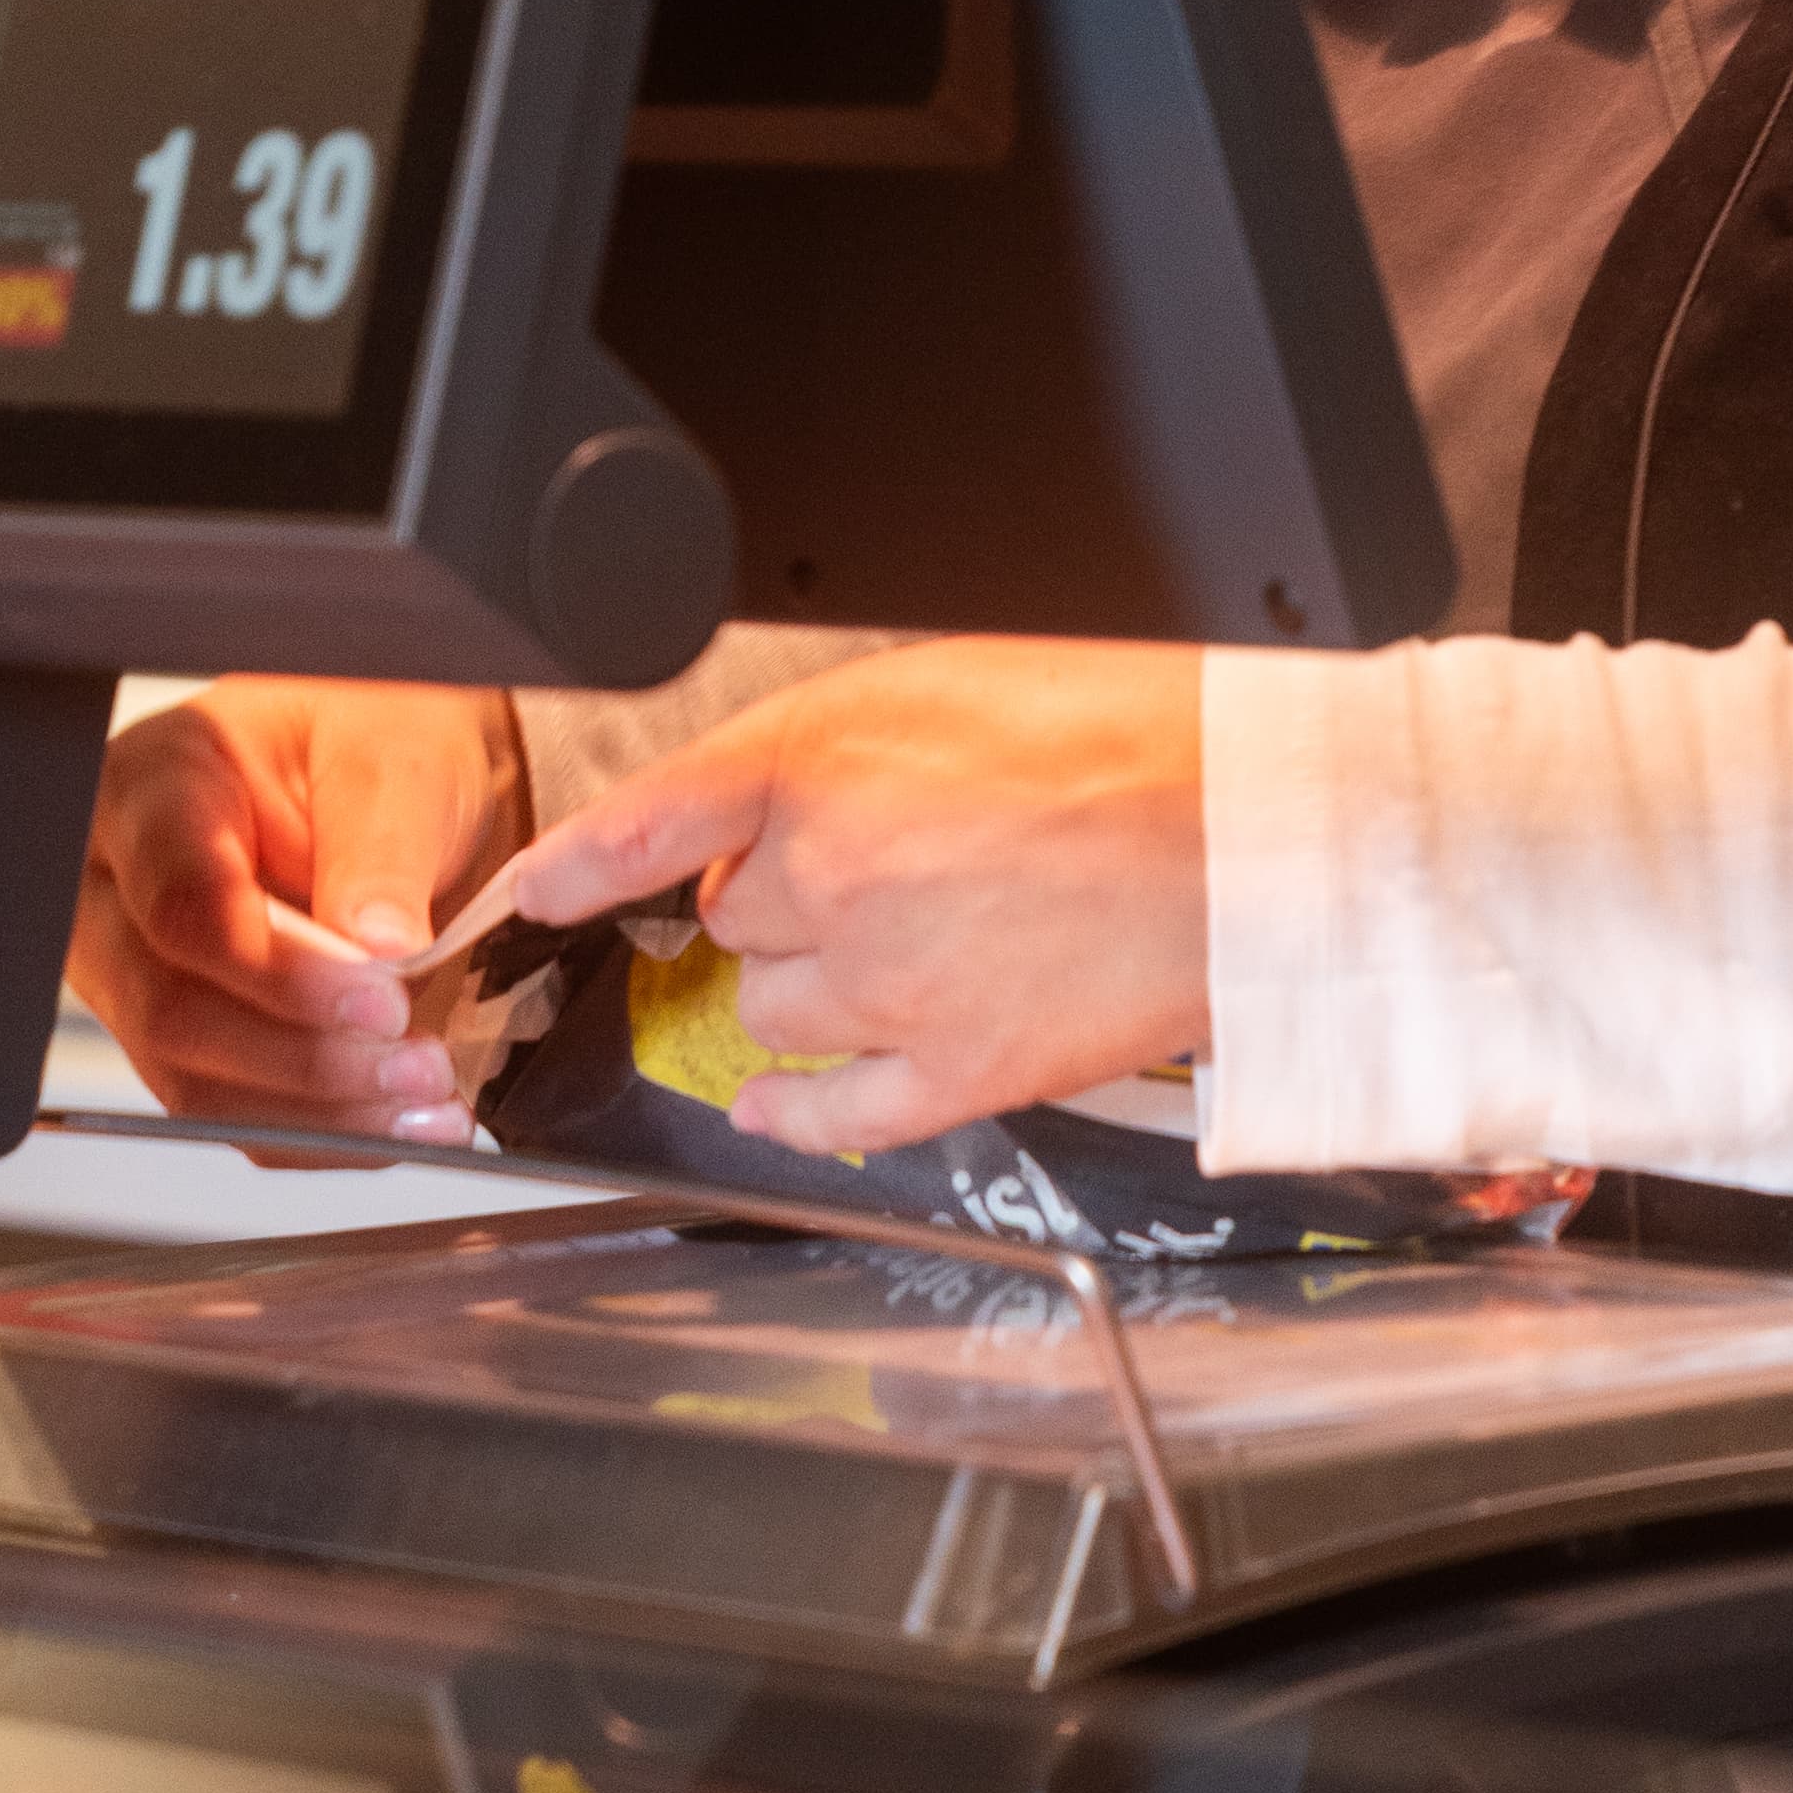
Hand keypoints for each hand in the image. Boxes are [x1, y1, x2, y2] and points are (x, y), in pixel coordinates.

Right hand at [71, 683, 524, 1132]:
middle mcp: (120, 888)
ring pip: (194, 1081)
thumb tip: (377, 944)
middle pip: (169, 1007)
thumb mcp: (394, 758)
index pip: (178, 898)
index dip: (276, 968)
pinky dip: (326, 1135)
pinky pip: (234, 1117)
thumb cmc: (371, 744)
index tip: (381, 993)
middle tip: (413, 1059)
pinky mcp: (190, 1042)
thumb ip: (380, 847)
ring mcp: (143, 975)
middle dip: (302, 1055)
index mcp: (153, 788)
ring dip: (320, 1112)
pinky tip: (402, 1122)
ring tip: (425, 1099)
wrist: (396, 788)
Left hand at [507, 641, 1207, 1156]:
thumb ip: (844, 745)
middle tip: (884, 865)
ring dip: (816, 982)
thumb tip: (780, 803)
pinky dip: (800, 1110)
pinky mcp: (953, 1070)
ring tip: (912, 943)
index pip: (654, 817)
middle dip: (786, 893)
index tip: (532, 891)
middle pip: (735, 915)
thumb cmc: (1138, 738)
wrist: (1260, 831)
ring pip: (772, 1007)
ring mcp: (888, 984)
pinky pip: (831, 1112)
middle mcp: (835, 875)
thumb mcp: (959, 680)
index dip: (579, 861)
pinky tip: (795, 1099)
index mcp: (828, 758)